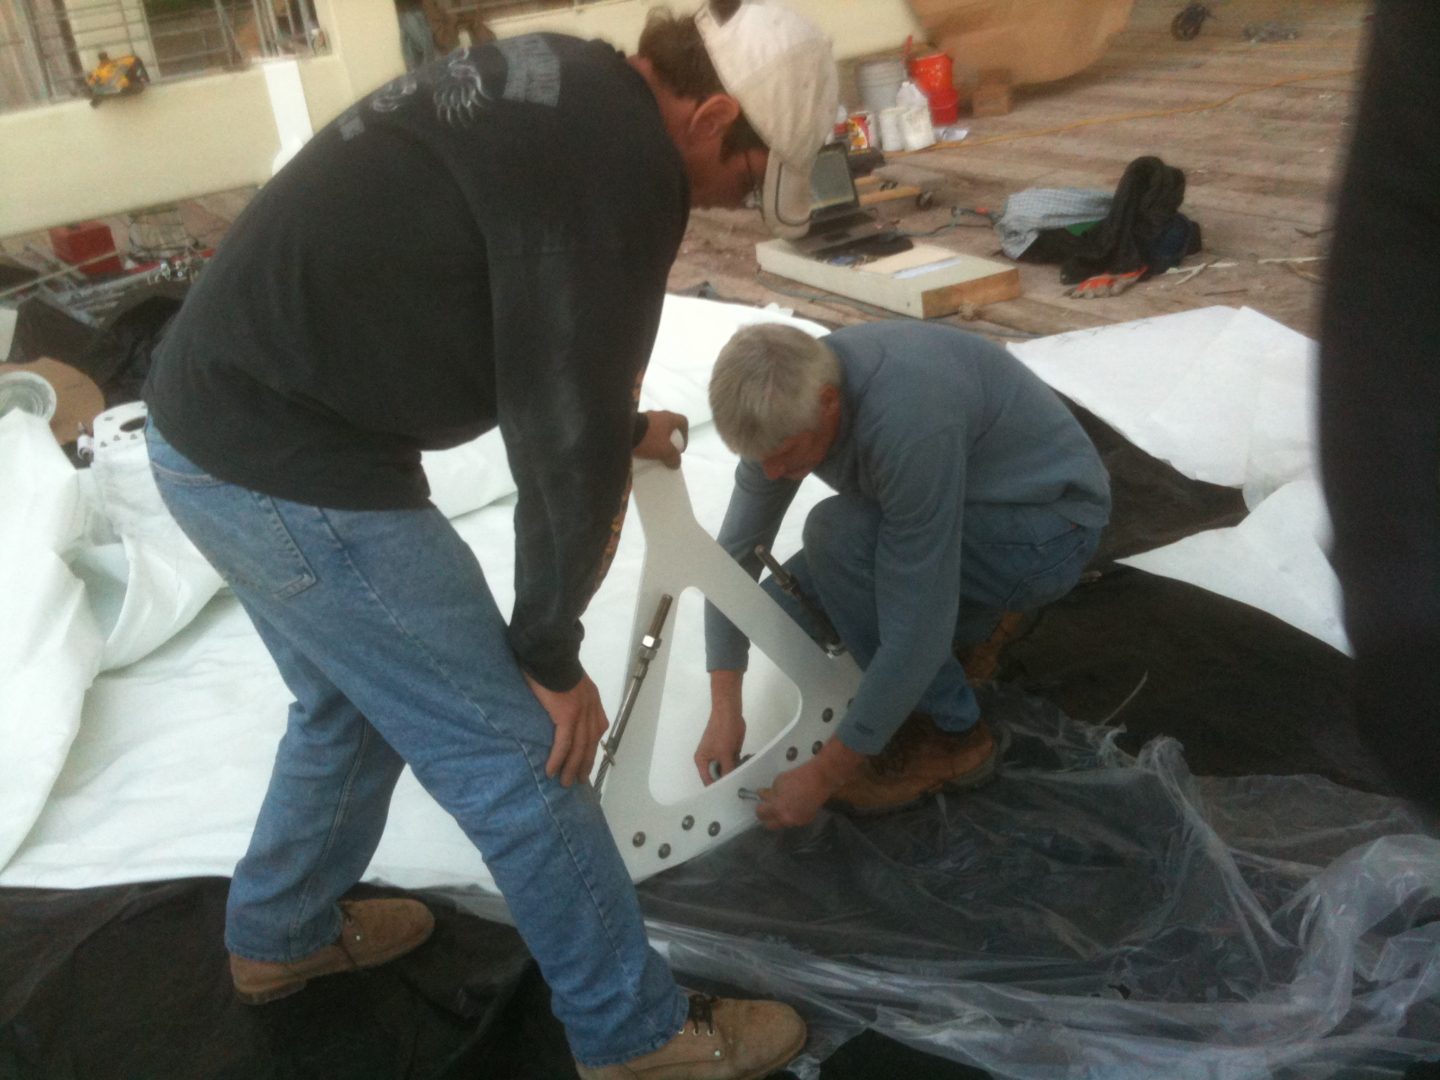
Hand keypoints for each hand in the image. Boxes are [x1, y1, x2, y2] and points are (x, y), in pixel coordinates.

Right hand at [525, 671, 609, 786]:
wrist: (549, 652)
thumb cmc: (552, 662)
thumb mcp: (568, 678)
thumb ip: (568, 694)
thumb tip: (558, 704)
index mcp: (592, 698)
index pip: (597, 728)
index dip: (592, 746)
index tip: (586, 760)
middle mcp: (590, 707)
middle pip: (590, 742)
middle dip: (585, 763)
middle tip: (578, 780)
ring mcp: (580, 712)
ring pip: (579, 747)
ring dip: (572, 767)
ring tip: (565, 782)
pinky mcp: (567, 716)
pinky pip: (564, 744)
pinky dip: (558, 759)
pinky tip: (551, 771)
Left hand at [633, 410, 688, 468]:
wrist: (622, 432)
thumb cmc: (649, 439)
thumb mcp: (665, 451)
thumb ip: (673, 458)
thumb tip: (675, 463)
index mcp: (669, 417)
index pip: (683, 422)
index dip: (685, 435)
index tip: (680, 448)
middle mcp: (658, 414)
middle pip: (668, 426)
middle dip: (669, 439)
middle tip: (667, 452)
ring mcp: (645, 416)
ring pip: (655, 428)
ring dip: (657, 439)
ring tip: (653, 452)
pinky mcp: (633, 421)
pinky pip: (644, 430)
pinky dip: (645, 439)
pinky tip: (642, 449)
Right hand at [694, 705, 745, 784]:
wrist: (730, 712)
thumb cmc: (722, 731)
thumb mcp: (724, 754)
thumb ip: (727, 771)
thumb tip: (730, 784)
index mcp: (702, 761)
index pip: (708, 782)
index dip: (718, 789)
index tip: (730, 795)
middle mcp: (709, 761)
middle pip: (718, 777)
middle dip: (729, 779)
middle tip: (742, 784)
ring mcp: (719, 756)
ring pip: (728, 770)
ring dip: (736, 771)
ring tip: (746, 770)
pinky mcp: (729, 752)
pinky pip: (734, 763)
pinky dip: (740, 764)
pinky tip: (747, 762)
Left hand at [755, 758, 838, 829]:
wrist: (819, 780)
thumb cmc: (797, 778)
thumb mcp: (778, 782)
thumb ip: (769, 793)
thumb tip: (763, 796)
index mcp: (776, 809)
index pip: (760, 814)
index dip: (759, 808)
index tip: (760, 803)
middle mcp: (786, 819)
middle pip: (770, 825)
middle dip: (767, 817)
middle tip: (768, 808)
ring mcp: (797, 822)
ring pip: (782, 823)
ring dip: (779, 816)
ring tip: (783, 805)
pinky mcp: (806, 820)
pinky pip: (794, 821)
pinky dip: (791, 815)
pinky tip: (794, 806)